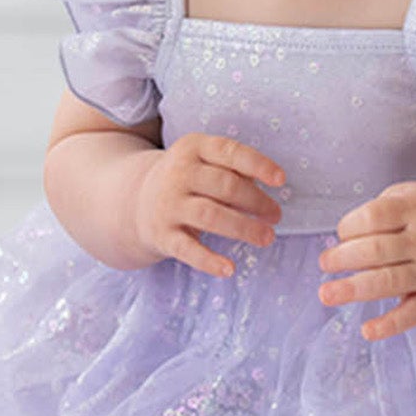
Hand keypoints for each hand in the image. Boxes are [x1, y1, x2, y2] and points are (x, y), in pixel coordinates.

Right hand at [135, 133, 283, 278]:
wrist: (134, 202)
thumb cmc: (187, 180)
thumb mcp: (204, 161)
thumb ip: (235, 168)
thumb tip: (270, 183)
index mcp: (193, 147)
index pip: (230, 152)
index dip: (258, 165)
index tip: (281, 180)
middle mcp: (178, 173)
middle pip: (225, 186)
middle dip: (256, 202)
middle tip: (275, 216)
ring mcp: (168, 204)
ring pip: (211, 216)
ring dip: (244, 228)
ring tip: (266, 238)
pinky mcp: (161, 234)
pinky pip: (187, 249)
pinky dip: (209, 260)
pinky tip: (229, 269)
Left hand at [318, 180, 415, 341]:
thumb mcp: (407, 195)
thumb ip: (377, 212)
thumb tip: (344, 246)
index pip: (374, 217)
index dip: (349, 226)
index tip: (343, 233)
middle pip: (376, 250)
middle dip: (343, 258)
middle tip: (325, 263)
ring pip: (388, 282)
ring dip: (353, 290)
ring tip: (326, 294)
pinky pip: (412, 315)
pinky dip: (389, 325)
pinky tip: (367, 330)